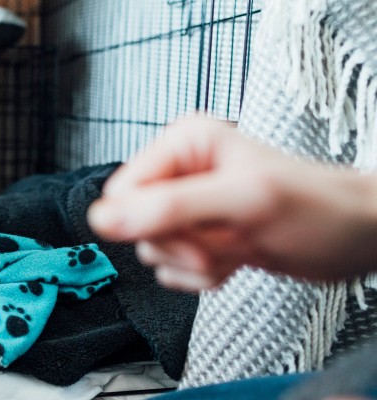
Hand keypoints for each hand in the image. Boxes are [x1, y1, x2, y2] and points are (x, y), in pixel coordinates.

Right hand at [87, 116, 376, 290]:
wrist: (355, 238)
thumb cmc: (317, 209)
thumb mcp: (244, 202)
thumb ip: (171, 207)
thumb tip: (105, 218)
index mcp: (182, 144)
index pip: (121, 191)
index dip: (148, 221)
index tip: (190, 231)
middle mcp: (181, 172)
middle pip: (135, 224)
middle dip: (180, 245)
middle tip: (220, 241)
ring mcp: (189, 206)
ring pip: (154, 249)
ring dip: (194, 263)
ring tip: (233, 246)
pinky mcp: (199, 235)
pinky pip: (172, 269)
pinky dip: (201, 276)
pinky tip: (233, 259)